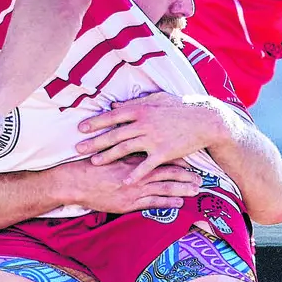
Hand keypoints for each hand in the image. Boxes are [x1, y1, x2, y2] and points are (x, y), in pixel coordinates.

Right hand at [57, 157, 200, 212]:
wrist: (75, 182)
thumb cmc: (91, 167)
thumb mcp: (110, 153)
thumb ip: (126, 150)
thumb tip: (139, 145)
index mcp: (134, 157)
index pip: (160, 156)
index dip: (177, 158)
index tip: (190, 159)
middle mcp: (137, 173)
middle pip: (168, 172)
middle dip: (186, 175)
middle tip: (200, 178)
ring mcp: (134, 188)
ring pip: (165, 187)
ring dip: (182, 189)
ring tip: (196, 191)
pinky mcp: (129, 203)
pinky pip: (153, 203)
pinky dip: (168, 203)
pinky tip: (179, 204)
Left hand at [75, 93, 222, 183]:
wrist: (204, 120)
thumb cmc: (180, 108)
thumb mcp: (157, 100)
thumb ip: (135, 102)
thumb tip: (115, 105)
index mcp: (141, 109)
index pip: (113, 116)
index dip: (96, 123)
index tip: (81, 128)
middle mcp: (144, 124)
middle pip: (114, 134)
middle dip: (94, 142)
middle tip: (78, 148)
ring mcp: (153, 139)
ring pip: (125, 149)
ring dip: (108, 156)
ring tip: (94, 162)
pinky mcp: (163, 153)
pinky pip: (145, 165)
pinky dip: (134, 174)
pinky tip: (124, 181)